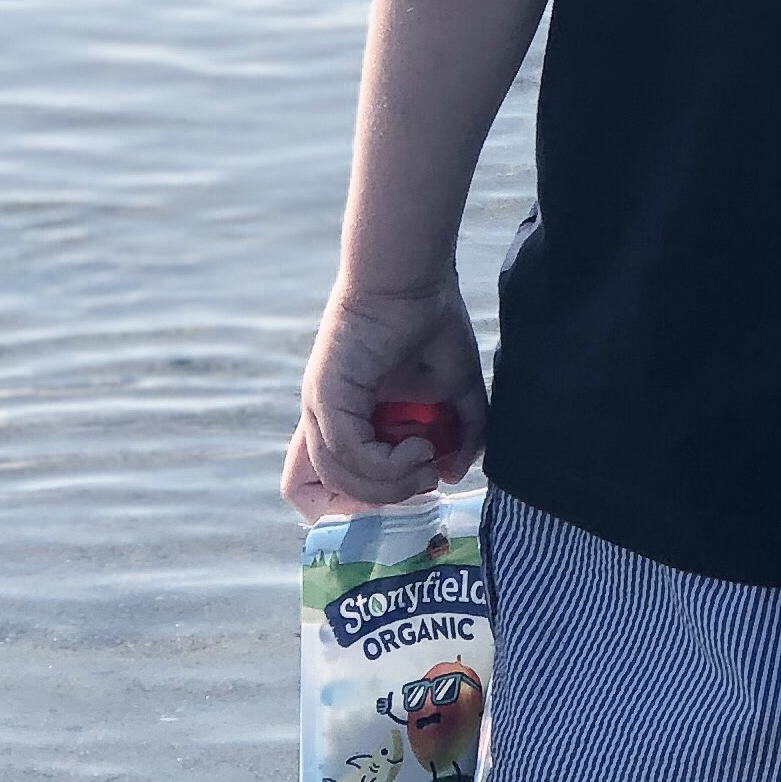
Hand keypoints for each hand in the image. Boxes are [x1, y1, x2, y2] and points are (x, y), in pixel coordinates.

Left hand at [282, 281, 488, 521]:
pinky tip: (419, 446)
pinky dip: (387, 465)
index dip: (369, 500)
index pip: (330, 484)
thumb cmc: (431, 323)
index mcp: (347, 419)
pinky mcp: (325, 397)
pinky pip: (348, 454)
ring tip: (426, 463)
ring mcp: (319, 408)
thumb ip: (461, 435)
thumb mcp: (456, 392)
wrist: (412, 279)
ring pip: (341, 479)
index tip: (413, 487)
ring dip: (392, 486)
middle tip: (425, 481)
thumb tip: (452, 474)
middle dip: (385, 502)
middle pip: (326, 494)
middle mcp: (324, 417)